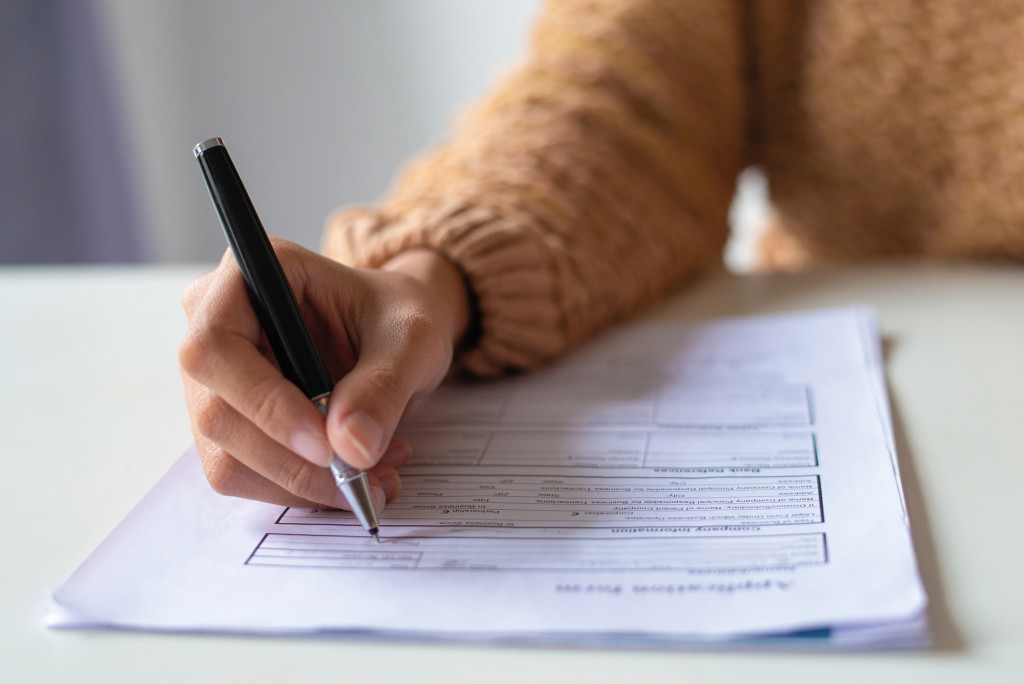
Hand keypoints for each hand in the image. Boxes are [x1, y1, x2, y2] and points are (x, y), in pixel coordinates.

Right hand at [179, 240, 470, 510]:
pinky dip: (300, 490)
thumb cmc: (398, 318)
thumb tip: (351, 447)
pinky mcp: (229, 423)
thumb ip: (384, 384)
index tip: (325, 446)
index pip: (214, 347)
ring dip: (301, 484)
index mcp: (250, 275)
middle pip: (217, 414)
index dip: (262, 403)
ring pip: (227, 458)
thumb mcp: (412, 338)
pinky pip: (245, 476)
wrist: (398, 335)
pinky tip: (353, 476)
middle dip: (293, 461)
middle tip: (364, 475)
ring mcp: (214, 380)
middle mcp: (213, 324)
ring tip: (375, 476)